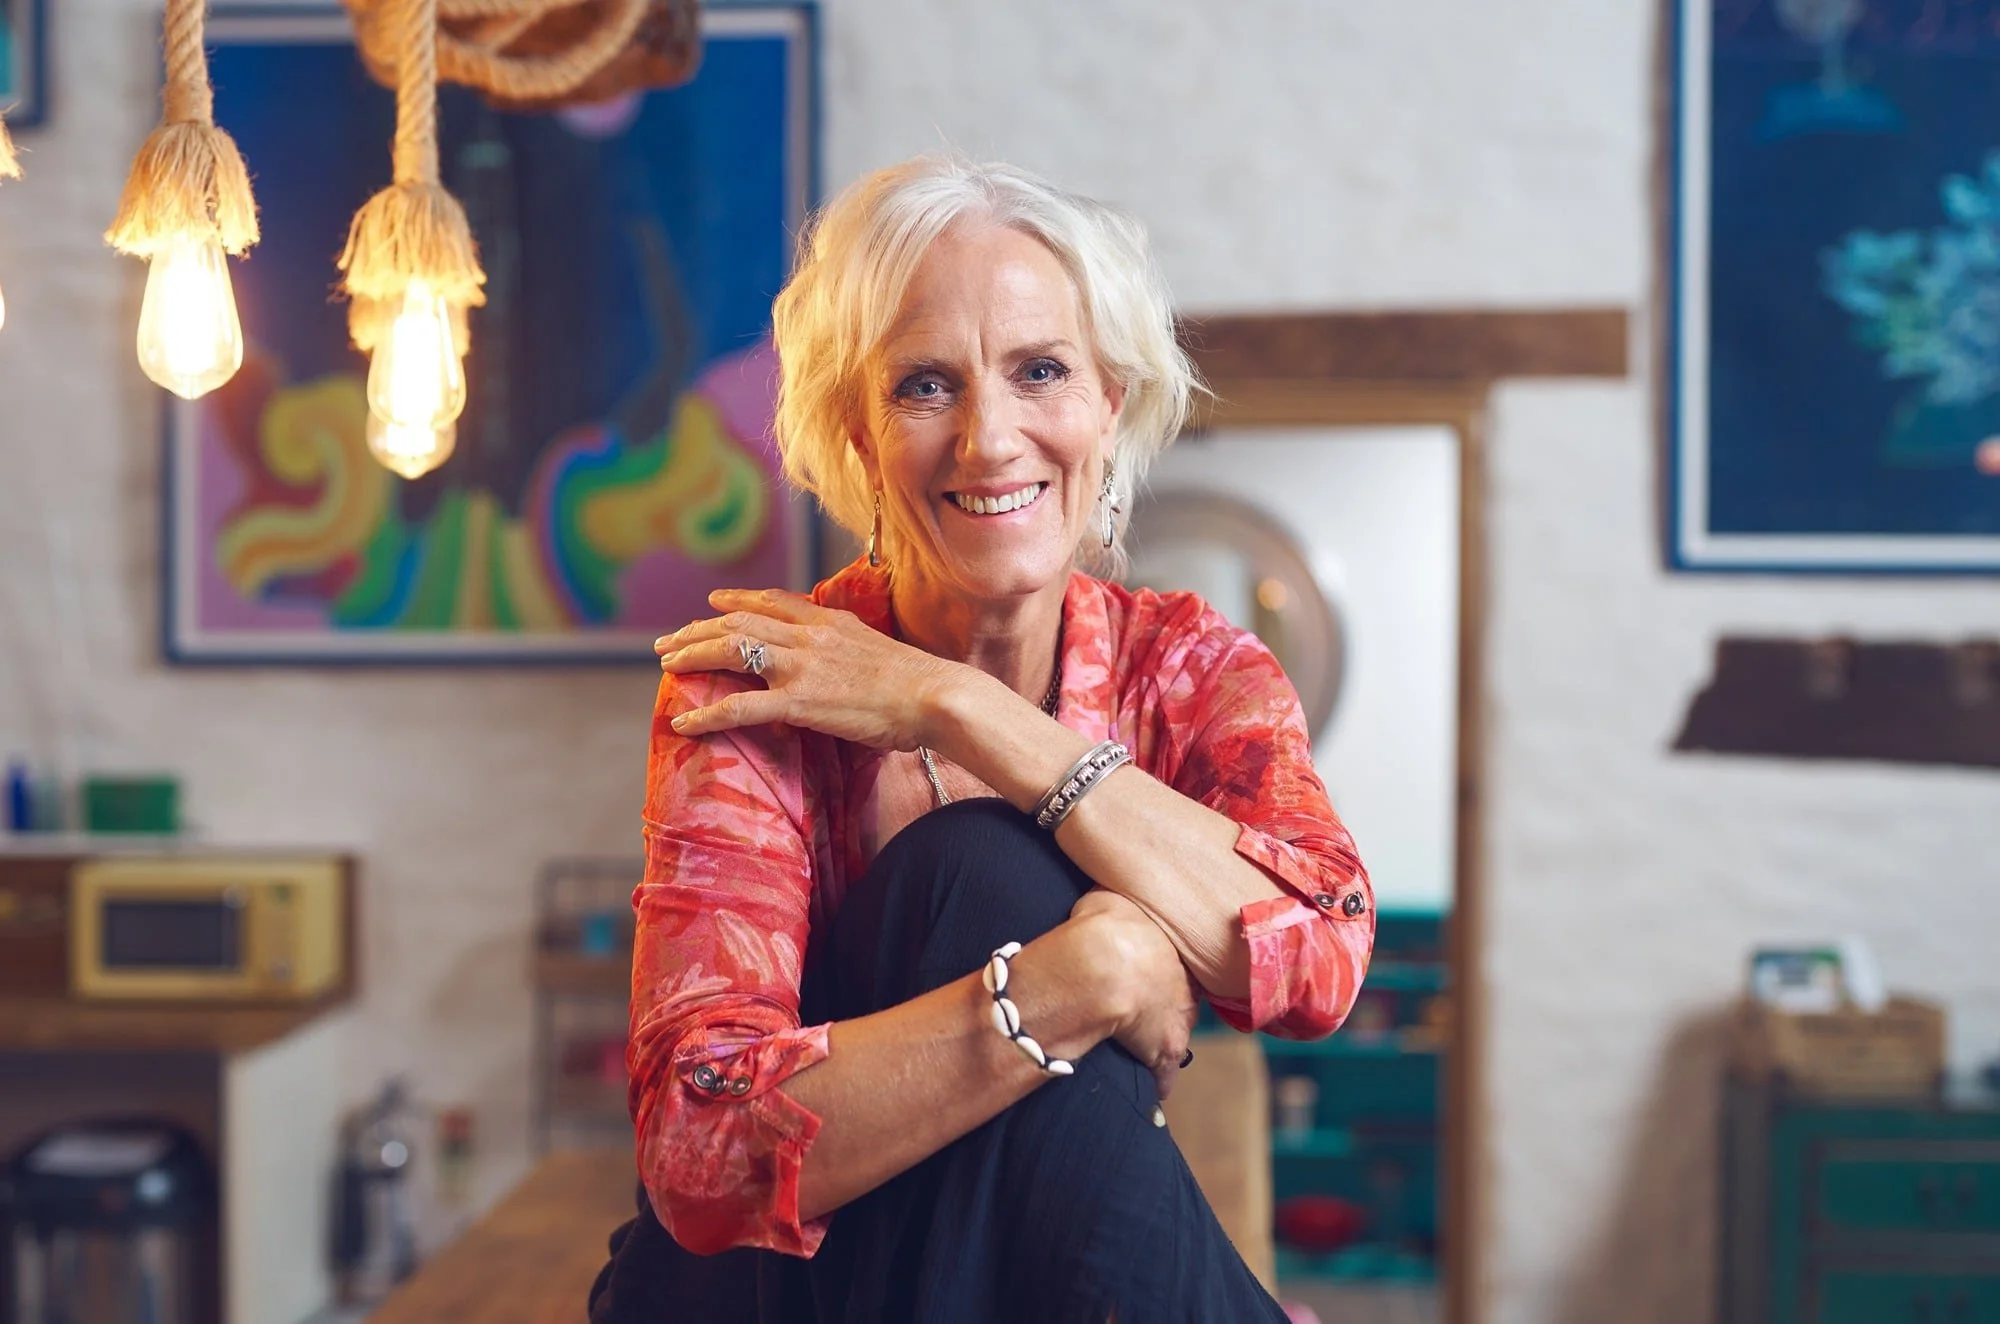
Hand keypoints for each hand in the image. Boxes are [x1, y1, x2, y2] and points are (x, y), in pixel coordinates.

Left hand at [655, 587, 964, 750]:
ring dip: (691, 657)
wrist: (935, 695)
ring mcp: (800, 666)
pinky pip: (738, 706)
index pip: (771, 602)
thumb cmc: (917, 683)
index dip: (736, 601)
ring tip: (667, 668)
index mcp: (828, 621)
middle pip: (738, 622)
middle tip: (668, 643)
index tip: (712, 602)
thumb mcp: (876, 647)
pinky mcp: (799, 701)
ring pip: (730, 651)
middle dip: (697, 629)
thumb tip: (836, 656)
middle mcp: (808, 636)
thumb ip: (846, 644)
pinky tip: (684, 722)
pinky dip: (705, 713)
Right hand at [1070, 889, 1197, 1099]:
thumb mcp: (1108, 898)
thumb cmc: (1106, 925)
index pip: (1178, 961)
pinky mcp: (1165, 1054)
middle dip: (1168, 1001)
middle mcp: (1186, 985)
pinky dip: (1159, 1082)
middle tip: (1147, 1004)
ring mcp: (1178, 1022)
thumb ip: (1114, 904)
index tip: (1150, 971)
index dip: (1162, 967)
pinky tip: (1153, 1090)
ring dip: (1162, 1038)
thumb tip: (1106, 900)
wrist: (1104, 965)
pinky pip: (1165, 1074)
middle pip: (1183, 997)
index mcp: (1174, 948)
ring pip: (1177, 1033)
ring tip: (1142, 1043)